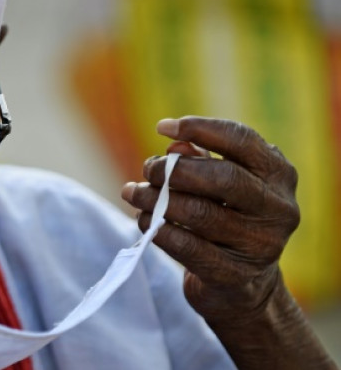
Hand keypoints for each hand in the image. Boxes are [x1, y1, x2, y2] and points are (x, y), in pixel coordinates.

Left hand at [120, 116, 299, 322]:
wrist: (241, 284)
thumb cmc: (225, 217)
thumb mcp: (218, 184)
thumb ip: (198, 160)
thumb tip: (173, 147)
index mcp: (278, 175)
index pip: (242, 141)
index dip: (200, 129)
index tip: (162, 127)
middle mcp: (279, 209)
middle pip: (223, 178)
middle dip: (174, 170)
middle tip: (148, 170)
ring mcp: (261, 245)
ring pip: (200, 213)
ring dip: (156, 200)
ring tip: (133, 193)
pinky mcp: (235, 275)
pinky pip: (187, 247)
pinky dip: (158, 229)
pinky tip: (144, 219)